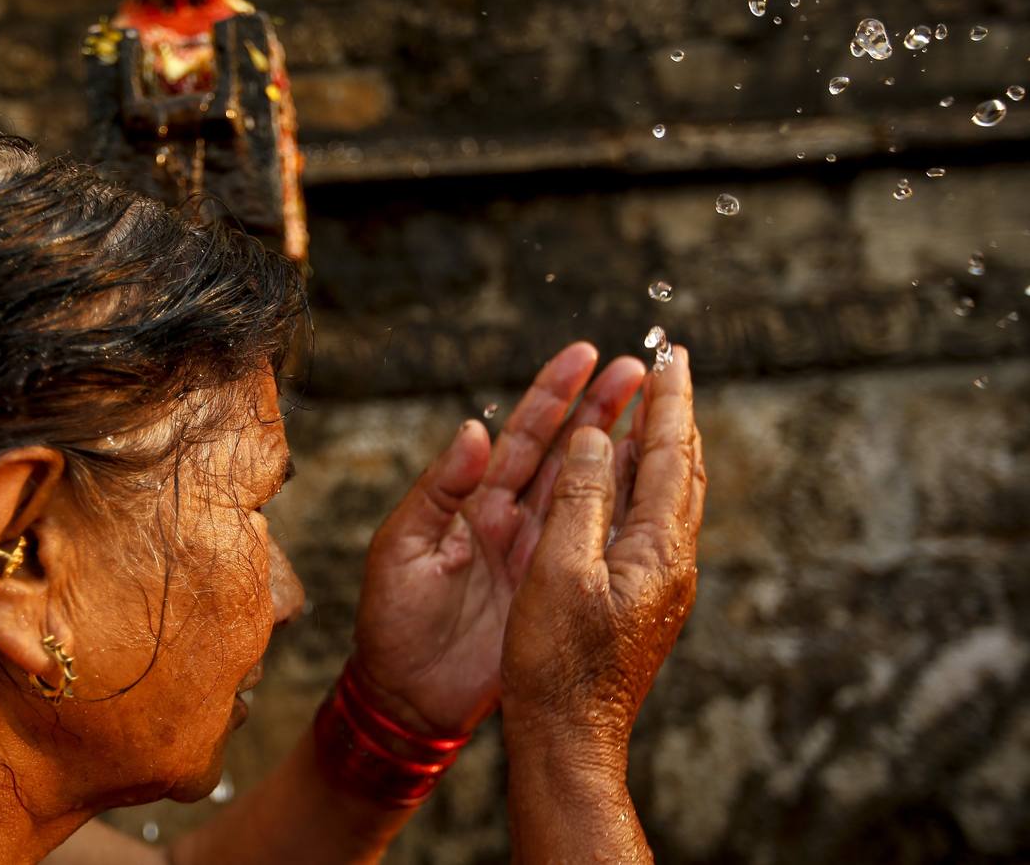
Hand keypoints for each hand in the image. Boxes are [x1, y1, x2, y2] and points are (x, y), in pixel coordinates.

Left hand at [351, 343, 646, 735]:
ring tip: (660, 413)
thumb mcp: (401, 549)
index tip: (586, 354)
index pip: (520, 436)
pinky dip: (624, 515)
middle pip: (566, 453)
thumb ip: (438, 490)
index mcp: (473, 501)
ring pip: (588, 492)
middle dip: (602, 408)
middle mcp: (511, 518)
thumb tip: (474, 430)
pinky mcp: (555, 592)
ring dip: (621, 450)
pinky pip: (595, 546)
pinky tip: (651, 487)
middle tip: (641, 368)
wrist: (406, 698)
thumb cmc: (391, 621)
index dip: (553, 394)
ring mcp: (538, 554)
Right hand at [500, 346, 703, 759]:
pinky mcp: (642, 599)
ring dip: (662, 444)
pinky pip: (650, 520)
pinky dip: (644, 481)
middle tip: (668, 365)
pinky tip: (627, 481)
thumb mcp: (558, 571)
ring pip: (669, 495)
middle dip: (675, 413)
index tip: (669, 351)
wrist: (569, 739)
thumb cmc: (556, 664)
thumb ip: (582, 500)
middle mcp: (671, 562)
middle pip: (683, 468)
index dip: (669, 399)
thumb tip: (599, 440)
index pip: (671, 454)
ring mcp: (660, 583)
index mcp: (657, 550)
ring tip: (653, 407)